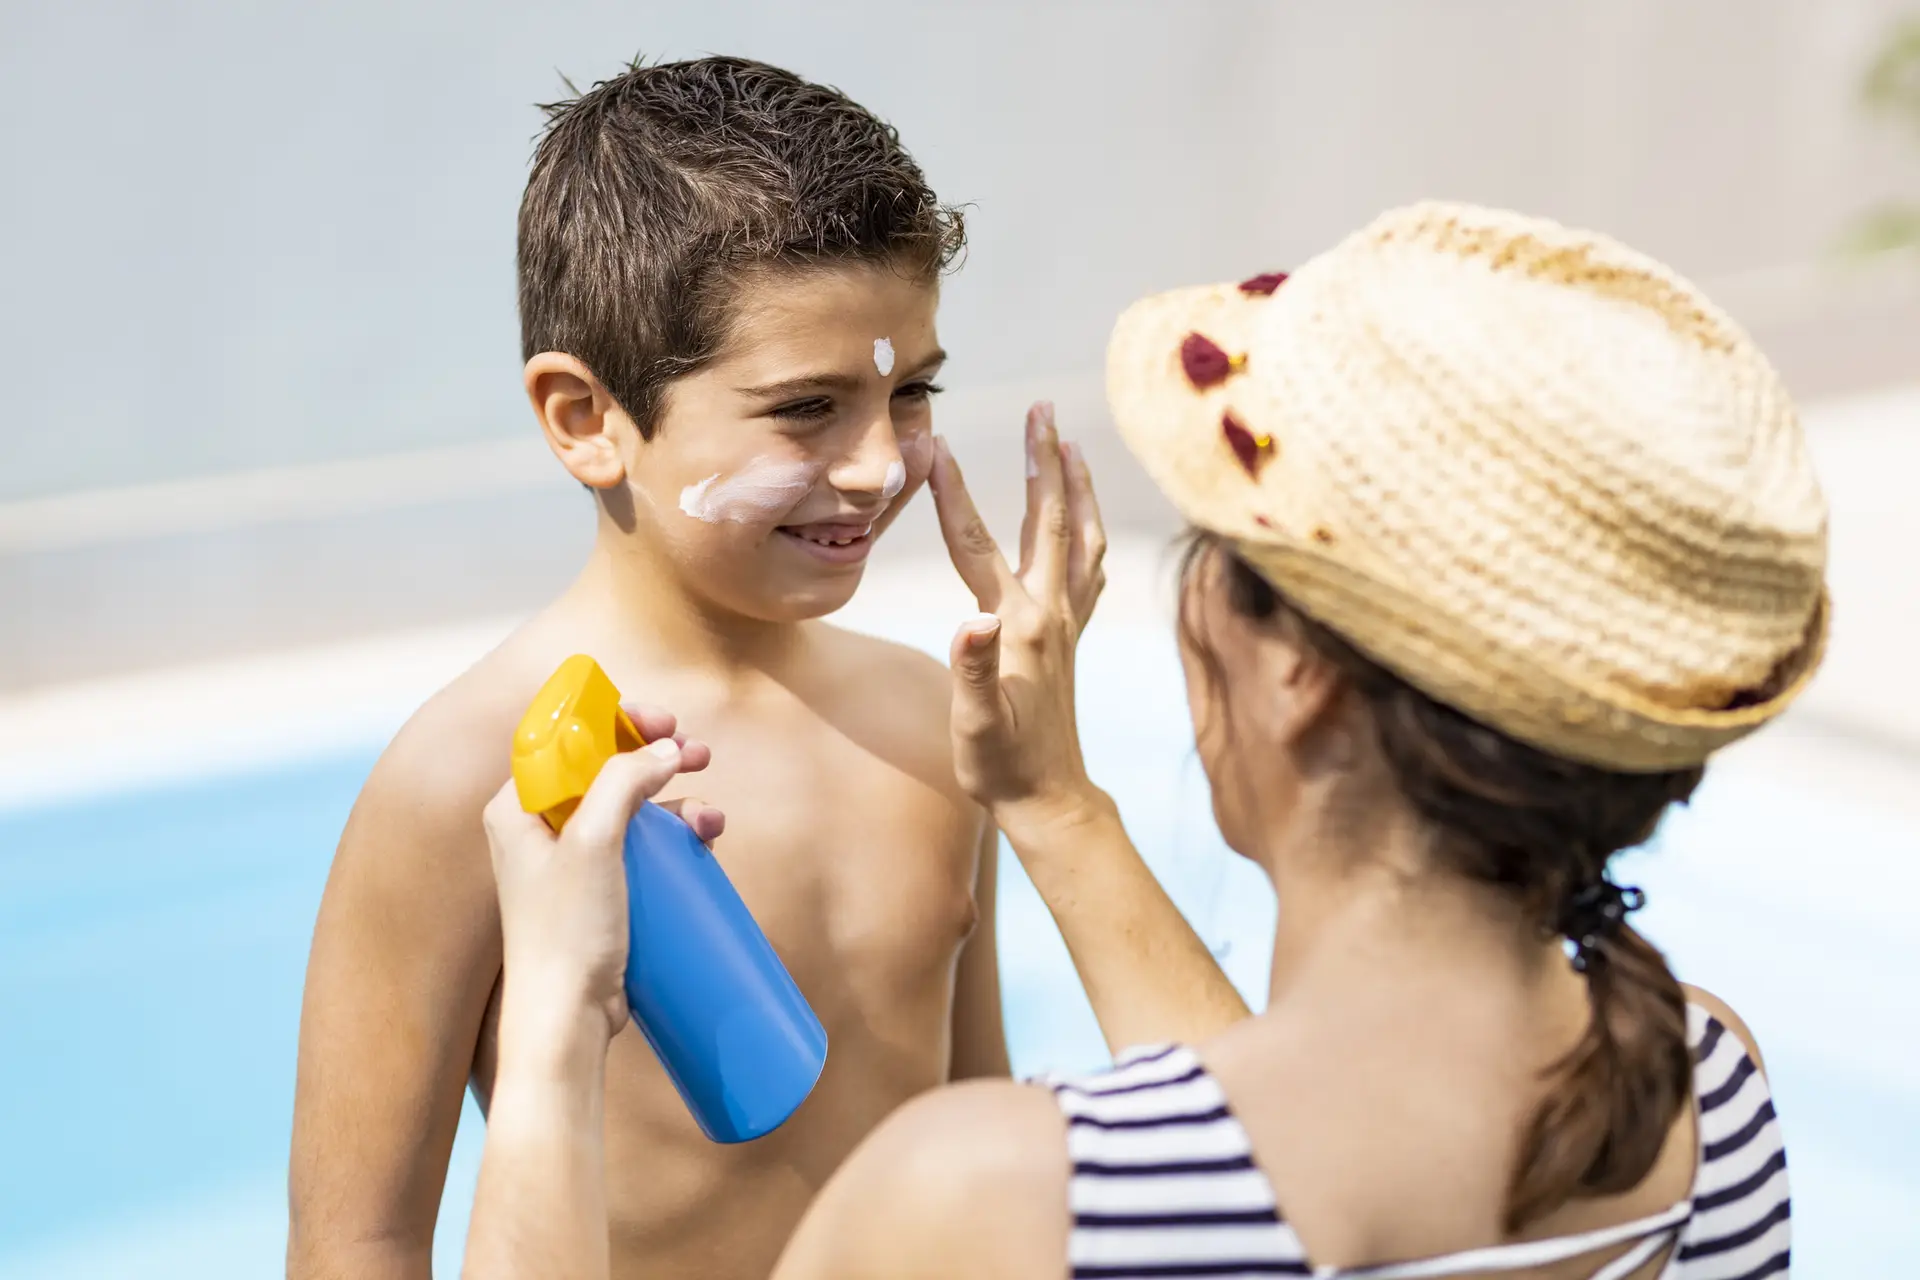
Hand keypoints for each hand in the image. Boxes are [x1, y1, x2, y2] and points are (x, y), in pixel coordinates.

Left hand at [481, 705, 723, 1043]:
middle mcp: (539, 830)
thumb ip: (623, 782)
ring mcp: (571, 863)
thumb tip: (665, 748)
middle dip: (656, 759)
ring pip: (631, 809)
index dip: (615, 722)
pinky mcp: (600, 893)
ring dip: (676, 801)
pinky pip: (642, 848)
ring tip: (710, 816)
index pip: (564, 740)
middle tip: (698, 754)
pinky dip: (675, 837)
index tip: (661, 721)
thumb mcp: (594, 842)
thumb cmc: (565, 932)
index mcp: (517, 808)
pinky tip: (703, 841)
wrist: (566, 1019)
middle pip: (604, 770)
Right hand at [929, 401, 1109, 836]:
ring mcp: (1067, 624)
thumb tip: (970, 620)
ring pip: (1081, 537)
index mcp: (1016, 625)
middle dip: (1043, 459)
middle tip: (1042, 407)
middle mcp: (1049, 614)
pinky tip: (1085, 525)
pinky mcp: (1072, 639)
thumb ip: (971, 670)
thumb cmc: (1001, 765)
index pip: (977, 544)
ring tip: (1071, 444)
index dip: (954, 494)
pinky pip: (1089, 569)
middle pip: (1050, 520)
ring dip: (1075, 486)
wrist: (1049, 798)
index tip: (937, 444)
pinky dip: (1089, 533)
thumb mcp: (973, 723)